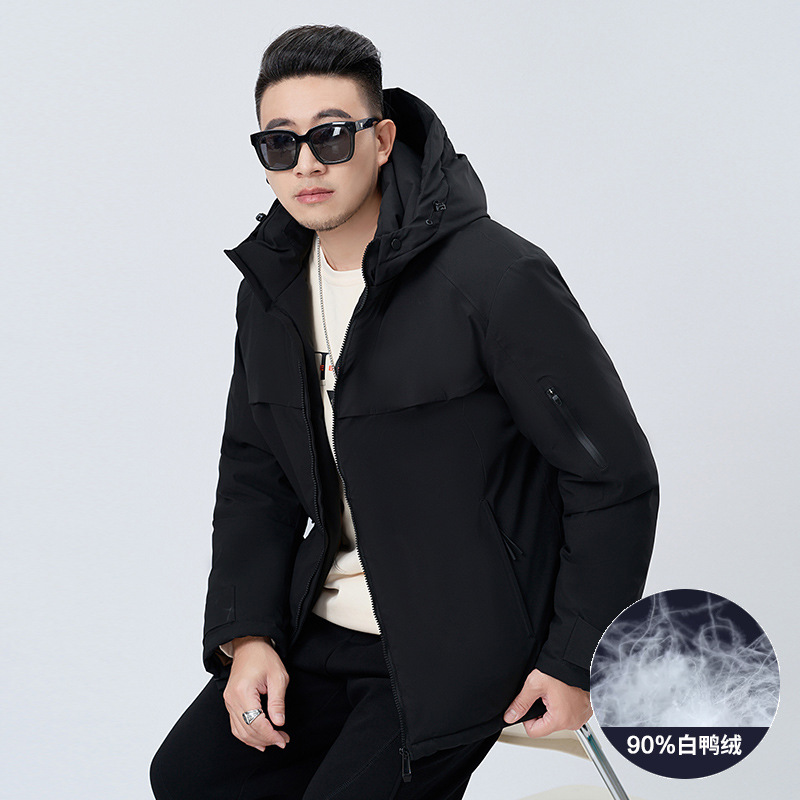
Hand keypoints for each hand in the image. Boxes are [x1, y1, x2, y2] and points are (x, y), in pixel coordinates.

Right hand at [222, 636, 291, 751]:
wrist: (249, 645)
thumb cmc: (263, 657)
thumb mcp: (278, 676)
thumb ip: (278, 701)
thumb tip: (279, 723)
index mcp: (243, 692)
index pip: (256, 724)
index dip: (271, 735)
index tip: (283, 739)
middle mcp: (232, 699)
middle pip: (247, 730)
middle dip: (266, 739)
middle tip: (282, 740)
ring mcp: (229, 702)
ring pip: (240, 732)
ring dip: (256, 740)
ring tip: (273, 741)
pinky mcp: (230, 702)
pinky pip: (236, 725)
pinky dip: (247, 735)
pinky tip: (258, 740)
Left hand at [503, 668, 591, 737]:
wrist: (577, 660)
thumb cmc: (560, 670)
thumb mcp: (535, 684)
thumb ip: (521, 702)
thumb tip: (510, 716)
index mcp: (560, 720)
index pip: (534, 732)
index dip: (528, 718)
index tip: (531, 704)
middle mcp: (573, 723)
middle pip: (546, 726)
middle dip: (542, 712)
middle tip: (545, 694)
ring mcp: (581, 718)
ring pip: (558, 720)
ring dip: (553, 709)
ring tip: (555, 692)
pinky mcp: (585, 712)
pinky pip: (569, 715)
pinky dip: (564, 706)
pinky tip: (564, 693)